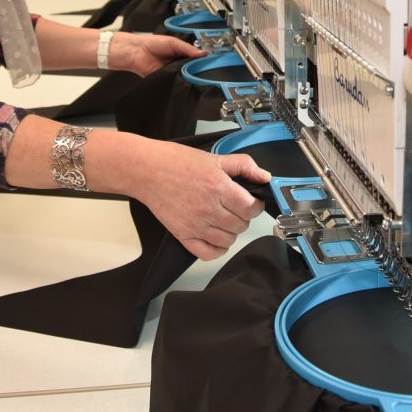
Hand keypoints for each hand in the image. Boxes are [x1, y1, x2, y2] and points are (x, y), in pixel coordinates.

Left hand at [109, 32, 204, 76]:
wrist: (137, 52)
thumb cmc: (152, 44)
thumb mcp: (174, 43)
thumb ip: (188, 49)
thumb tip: (204, 53)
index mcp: (181, 53)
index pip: (195, 59)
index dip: (202, 61)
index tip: (210, 64)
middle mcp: (178, 63)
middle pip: (191, 69)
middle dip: (196, 70)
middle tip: (204, 71)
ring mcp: (172, 72)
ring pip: (184, 76)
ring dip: (188, 76)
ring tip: (194, 75)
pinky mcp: (166, 80)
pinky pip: (175, 82)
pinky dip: (179, 82)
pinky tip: (183, 80)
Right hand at [136, 142, 270, 260]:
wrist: (147, 171)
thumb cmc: (176, 162)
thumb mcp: (215, 157)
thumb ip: (244, 165)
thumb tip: (264, 176)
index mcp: (218, 188)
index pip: (250, 208)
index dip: (256, 204)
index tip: (251, 201)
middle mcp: (208, 209)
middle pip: (241, 225)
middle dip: (243, 216)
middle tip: (236, 207)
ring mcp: (195, 225)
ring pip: (228, 240)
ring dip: (231, 231)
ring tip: (225, 219)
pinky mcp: (183, 235)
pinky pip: (209, 253)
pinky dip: (217, 248)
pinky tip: (216, 236)